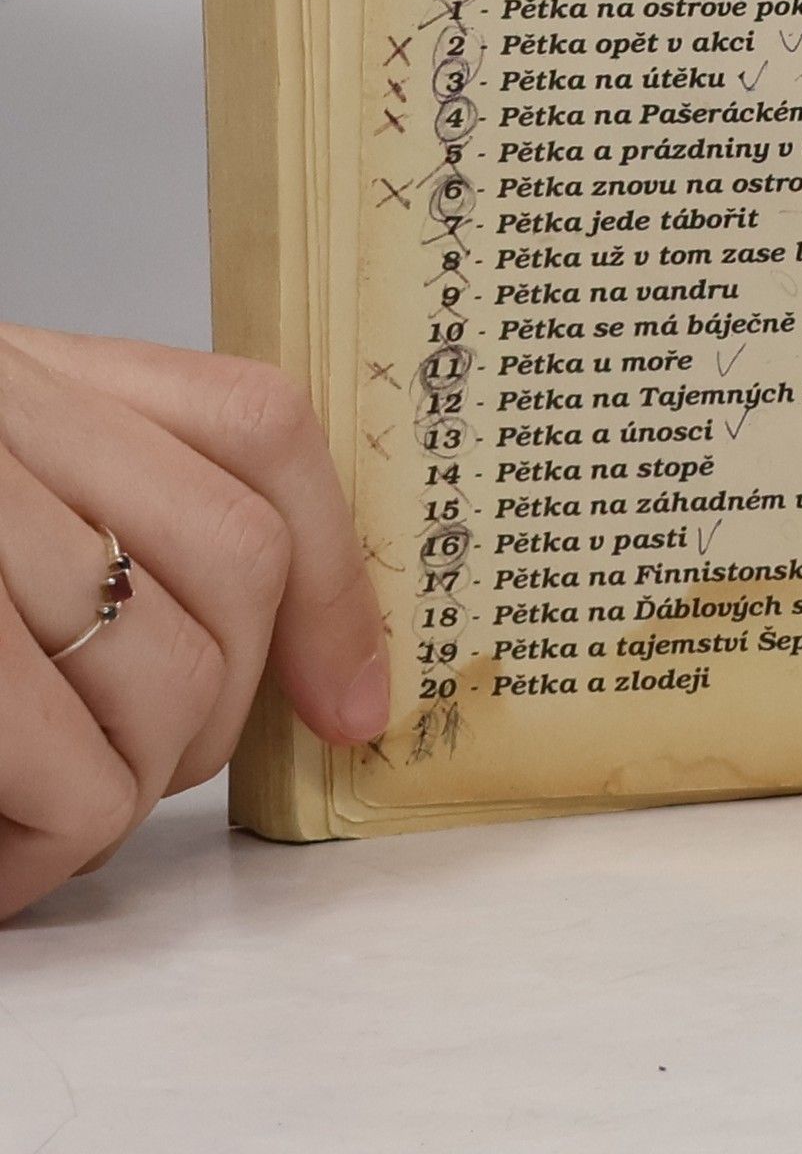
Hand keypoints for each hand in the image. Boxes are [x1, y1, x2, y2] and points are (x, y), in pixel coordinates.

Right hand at [0, 325, 386, 919]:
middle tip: (137, 772)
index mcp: (35, 372)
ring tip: (47, 822)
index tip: (351, 703)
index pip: (258, 429)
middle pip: (229, 571)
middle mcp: (0, 421)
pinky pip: (60, 770)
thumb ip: (123, 507)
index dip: (329, 577)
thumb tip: (326, 677)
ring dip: (124, 795)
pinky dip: (48, 846)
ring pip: (159, 683)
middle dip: (219, 710)